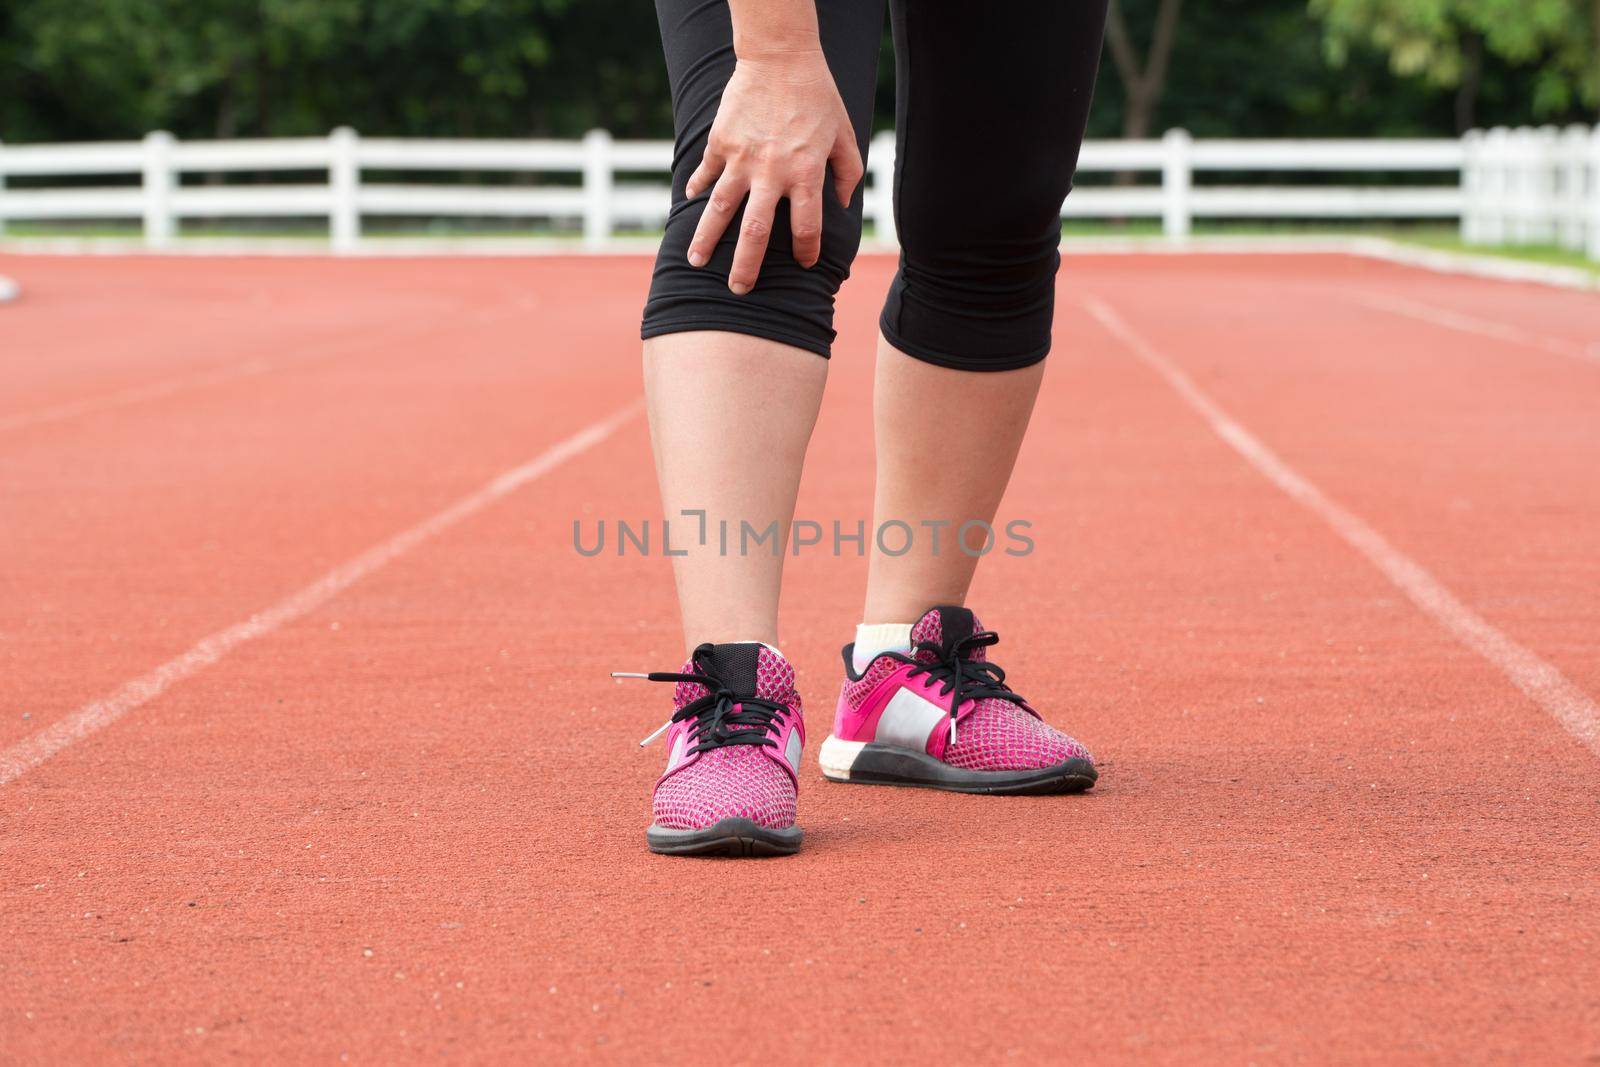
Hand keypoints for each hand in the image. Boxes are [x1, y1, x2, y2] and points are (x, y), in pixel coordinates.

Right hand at [684, 50, 862, 294]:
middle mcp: (771, 173)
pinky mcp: (720, 142)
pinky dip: (695, 189)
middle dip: (746, 266)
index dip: (806, 251)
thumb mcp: (844, 134)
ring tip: (696, 262)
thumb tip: (843, 205)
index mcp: (805, 174)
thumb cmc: (818, 96)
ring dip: (706, 239)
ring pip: (720, 210)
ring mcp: (741, 159)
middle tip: (739, 290)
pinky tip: (689, 207)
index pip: (807, 227)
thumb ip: (847, 173)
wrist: (780, 57)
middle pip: (756, 232)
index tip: (802, 265)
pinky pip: (705, 173)